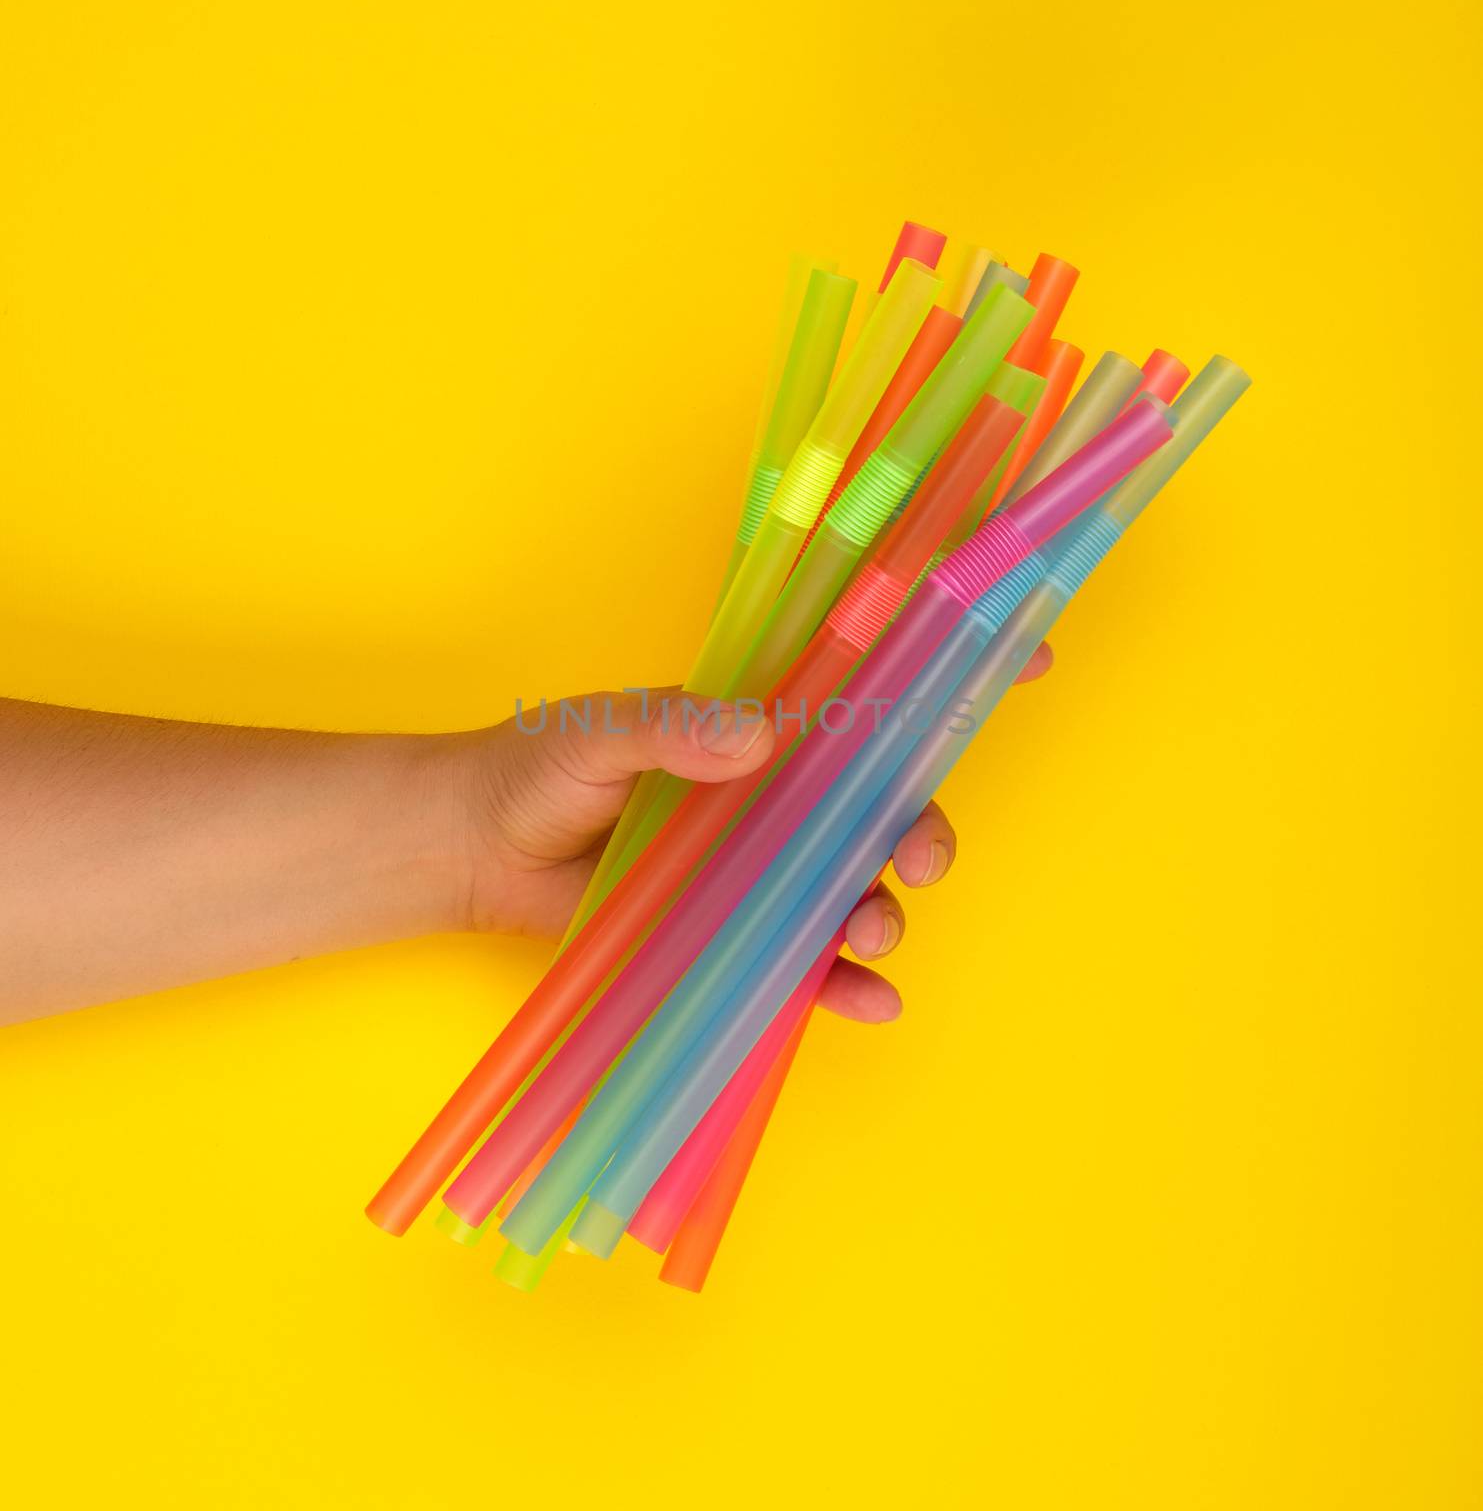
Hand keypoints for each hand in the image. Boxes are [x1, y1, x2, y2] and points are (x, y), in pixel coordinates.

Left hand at [451, 648, 1052, 1022]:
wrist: (474, 852)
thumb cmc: (535, 772)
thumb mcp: (598, 733)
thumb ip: (671, 727)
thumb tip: (759, 735)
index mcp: (761, 727)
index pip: (867, 693)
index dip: (945, 676)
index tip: (1023, 657)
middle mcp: (776, 796)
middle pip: (883, 805)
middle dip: (924, 828)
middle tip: (923, 857)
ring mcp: (759, 870)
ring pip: (857, 886)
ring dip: (887, 909)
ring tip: (874, 932)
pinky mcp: (733, 935)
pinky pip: (806, 963)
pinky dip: (843, 983)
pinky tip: (865, 999)